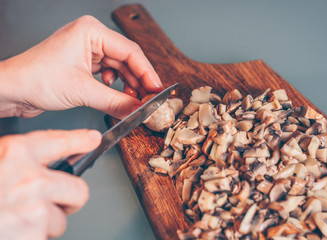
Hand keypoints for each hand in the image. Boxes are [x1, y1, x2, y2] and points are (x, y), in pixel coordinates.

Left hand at [0, 15, 163, 117]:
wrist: (10, 90)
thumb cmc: (34, 78)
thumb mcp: (82, 91)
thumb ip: (116, 101)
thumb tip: (139, 110)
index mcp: (91, 31)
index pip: (130, 51)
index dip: (147, 72)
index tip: (157, 90)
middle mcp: (90, 38)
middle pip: (126, 60)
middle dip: (139, 81)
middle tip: (149, 99)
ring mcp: (86, 51)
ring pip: (119, 68)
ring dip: (128, 86)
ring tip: (135, 101)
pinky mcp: (83, 65)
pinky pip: (108, 75)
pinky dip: (115, 87)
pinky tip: (117, 96)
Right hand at [0, 129, 100, 238]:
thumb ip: (18, 162)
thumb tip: (44, 163)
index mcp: (16, 154)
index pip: (60, 141)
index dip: (80, 140)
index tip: (92, 140)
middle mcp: (29, 179)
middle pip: (79, 190)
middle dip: (68, 200)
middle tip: (51, 203)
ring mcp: (33, 209)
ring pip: (61, 219)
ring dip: (45, 223)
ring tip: (18, 219)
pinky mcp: (32, 234)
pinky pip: (46, 237)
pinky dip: (34, 237)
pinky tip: (15, 230)